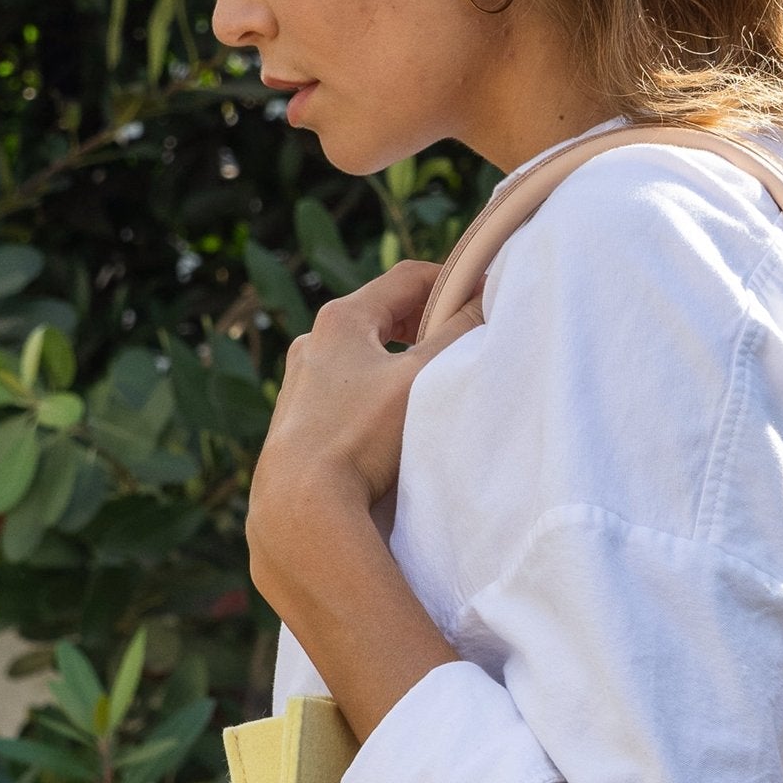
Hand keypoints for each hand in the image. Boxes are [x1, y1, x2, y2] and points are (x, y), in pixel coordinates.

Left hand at [246, 259, 482, 574]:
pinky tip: (389, 424)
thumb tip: (485, 300)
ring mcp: (301, 382)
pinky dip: (374, 394)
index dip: (451, 280)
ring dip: (397, 361)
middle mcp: (313, 342)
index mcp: (342, 319)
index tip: (482, 294)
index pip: (406, 279)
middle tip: (459, 341)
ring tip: (427, 386)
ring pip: (362, 357)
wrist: (301, 503)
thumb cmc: (360, 436)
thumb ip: (457, 337)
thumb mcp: (420, 379)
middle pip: (381, 316)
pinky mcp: (297, 420)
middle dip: (424, 323)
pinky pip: (346, 392)